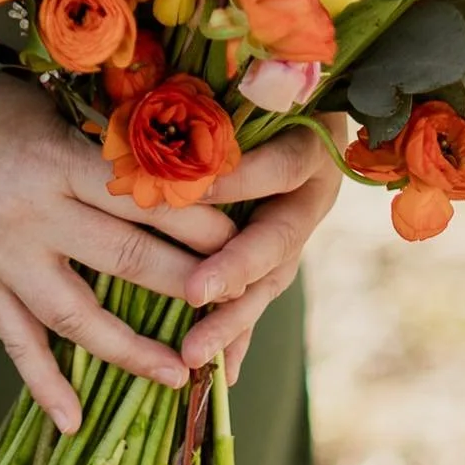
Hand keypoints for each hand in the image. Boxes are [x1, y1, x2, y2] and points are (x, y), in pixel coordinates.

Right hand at [0, 81, 234, 432]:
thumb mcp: (45, 108)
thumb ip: (103, 140)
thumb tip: (189, 160)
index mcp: (53, 160)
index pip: (140, 195)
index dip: (198, 217)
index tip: (246, 232)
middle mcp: (29, 214)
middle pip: (123, 256)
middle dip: (187, 281)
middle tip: (240, 302)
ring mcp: (1, 257)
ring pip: (75, 315)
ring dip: (132, 349)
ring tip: (182, 375)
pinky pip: (15, 341)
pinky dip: (44, 384)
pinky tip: (75, 422)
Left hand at [180, 118, 344, 382]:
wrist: (299, 109)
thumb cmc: (253, 88)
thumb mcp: (243, 92)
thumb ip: (213, 112)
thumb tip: (155, 126)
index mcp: (307, 146)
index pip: (278, 166)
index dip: (239, 180)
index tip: (193, 189)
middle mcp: (309, 196)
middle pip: (277, 239)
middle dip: (235, 271)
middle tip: (197, 294)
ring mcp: (297, 232)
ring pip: (269, 282)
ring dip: (232, 320)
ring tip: (195, 354)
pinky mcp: (280, 261)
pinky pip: (259, 304)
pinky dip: (237, 339)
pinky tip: (219, 376)